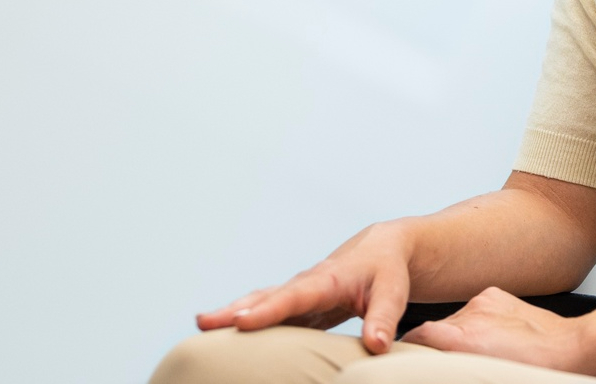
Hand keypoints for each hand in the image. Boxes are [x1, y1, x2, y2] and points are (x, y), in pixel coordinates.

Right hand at [195, 222, 413, 352]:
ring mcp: (298, 293)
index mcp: (328, 279)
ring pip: (261, 301)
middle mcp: (306, 284)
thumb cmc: (387, 271)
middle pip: (266, 297)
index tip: (240, 323)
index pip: (295, 296)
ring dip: (231, 313)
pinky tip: (225, 337)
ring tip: (201, 327)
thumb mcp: (394, 292)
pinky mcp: (297, 304)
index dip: (268, 310)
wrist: (382, 249)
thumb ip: (383, 317)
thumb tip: (376, 346)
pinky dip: (247, 321)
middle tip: (203, 323)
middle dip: (234, 310)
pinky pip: (268, 311)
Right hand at [404, 288, 595, 371]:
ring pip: (455, 319)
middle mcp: (469, 316)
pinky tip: (492, 335)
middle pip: (435, 330)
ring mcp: (483, 302)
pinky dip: (476, 321)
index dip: (407, 347)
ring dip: (458, 335)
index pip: (416, 336)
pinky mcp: (495, 295)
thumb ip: (454, 366)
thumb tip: (440, 366)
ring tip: (479, 352)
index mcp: (462, 339)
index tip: (400, 355)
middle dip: (437, 346)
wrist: (568, 349)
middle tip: (447, 361)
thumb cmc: (534, 370)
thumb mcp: (484, 373)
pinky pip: (474, 308)